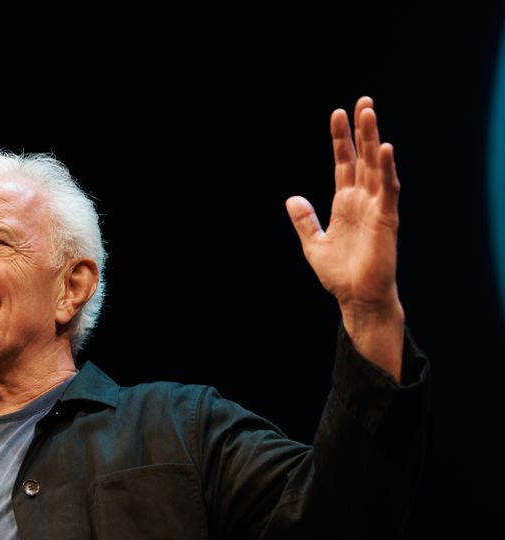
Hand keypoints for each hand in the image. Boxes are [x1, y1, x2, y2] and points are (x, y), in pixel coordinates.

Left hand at [286, 96, 402, 317]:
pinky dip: (387, 170)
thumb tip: (292, 198)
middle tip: (362, 101)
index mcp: (345, 203)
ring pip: (376, 166)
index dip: (340, 140)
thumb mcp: (313, 244)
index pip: (344, 164)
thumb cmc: (340, 274)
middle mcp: (363, 200)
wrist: (356, 297)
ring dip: (373, 139)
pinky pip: (388, 190)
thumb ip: (304, 220)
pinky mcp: (387, 219)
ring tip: (369, 113)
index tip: (337, 114)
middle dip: (362, 130)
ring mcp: (376, 207)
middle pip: (363, 157)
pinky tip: (385, 149)